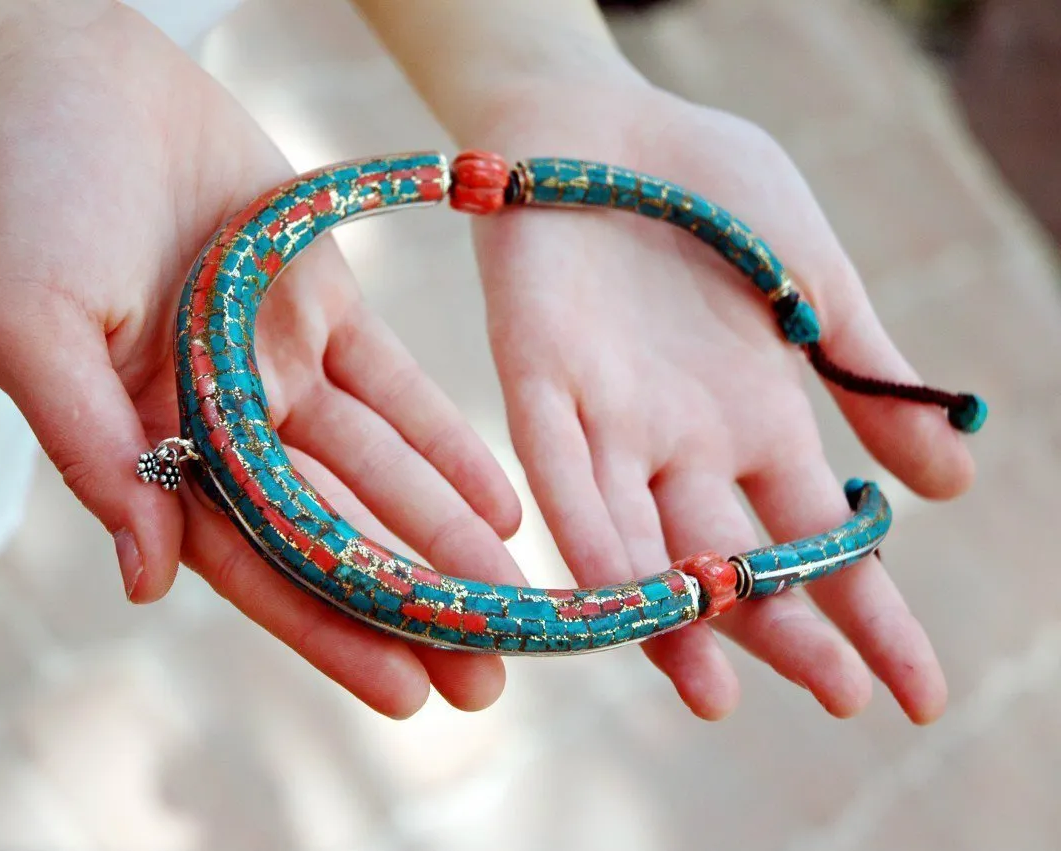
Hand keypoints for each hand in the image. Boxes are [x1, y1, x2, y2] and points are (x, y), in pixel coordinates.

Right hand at [0, 3, 522, 716]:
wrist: (68, 80)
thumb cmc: (25, 202)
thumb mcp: (32, 329)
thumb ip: (91, 449)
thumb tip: (144, 581)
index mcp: (147, 449)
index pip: (251, 563)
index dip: (328, 630)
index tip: (406, 691)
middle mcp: (220, 426)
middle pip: (329, 536)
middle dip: (405, 607)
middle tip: (489, 680)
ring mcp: (278, 370)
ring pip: (377, 474)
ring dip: (444, 537)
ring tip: (517, 603)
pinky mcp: (323, 310)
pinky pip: (397, 390)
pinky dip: (446, 443)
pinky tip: (500, 502)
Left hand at [471, 69, 973, 721]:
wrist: (605, 120)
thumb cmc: (712, 190)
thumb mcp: (817, 280)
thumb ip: (871, 381)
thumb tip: (956, 487)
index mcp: (757, 424)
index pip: (821, 542)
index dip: (870, 617)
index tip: (917, 694)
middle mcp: (684, 445)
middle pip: (736, 559)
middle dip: (786, 631)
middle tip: (836, 697)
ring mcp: (611, 421)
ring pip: (643, 542)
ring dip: (676, 617)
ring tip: (712, 693)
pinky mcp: (538, 382)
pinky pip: (560, 472)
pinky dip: (586, 531)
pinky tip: (611, 593)